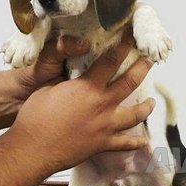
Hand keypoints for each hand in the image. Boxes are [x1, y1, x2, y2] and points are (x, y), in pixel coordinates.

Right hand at [6, 31, 154, 174]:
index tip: (131, 37)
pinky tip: (144, 141)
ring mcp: (106, 126)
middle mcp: (102, 105)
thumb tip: (76, 56)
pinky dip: (136, 142)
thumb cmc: (36, 116)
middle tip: (150, 60)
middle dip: (143, 68)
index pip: (111, 60)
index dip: (123, 46)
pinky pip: (125, 143)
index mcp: (88, 87)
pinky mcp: (103, 144)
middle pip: (130, 82)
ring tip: (151, 102)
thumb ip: (65, 71)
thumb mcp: (47, 85)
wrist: (33, 148)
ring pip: (135, 115)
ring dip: (146, 107)